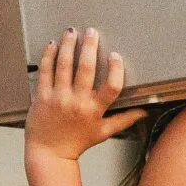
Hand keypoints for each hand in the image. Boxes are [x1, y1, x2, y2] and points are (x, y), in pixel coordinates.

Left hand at [25, 26, 140, 163]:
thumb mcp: (103, 133)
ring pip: (64, 65)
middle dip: (89, 46)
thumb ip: (124, 120)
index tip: (114, 56)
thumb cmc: (76, 143)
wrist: (49, 154)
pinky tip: (52, 45)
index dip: (115, 69)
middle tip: (92, 32)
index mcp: (94, 110)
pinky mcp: (41, 97)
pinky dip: (48, 56)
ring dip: (68, 45)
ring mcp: (58, 98)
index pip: (111, 86)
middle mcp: (77, 103)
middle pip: (86, 68)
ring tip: (72, 32)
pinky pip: (45, 71)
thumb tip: (144, 112)